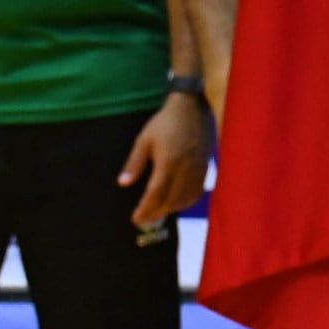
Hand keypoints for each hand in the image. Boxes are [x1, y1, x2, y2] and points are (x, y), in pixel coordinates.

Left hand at [119, 94, 210, 229]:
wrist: (192, 108)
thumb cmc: (164, 123)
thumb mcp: (144, 140)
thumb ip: (134, 163)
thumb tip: (123, 183)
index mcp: (168, 161)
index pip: (156, 192)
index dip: (146, 208)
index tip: (136, 219)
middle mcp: (185, 168)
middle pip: (172, 199)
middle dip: (157, 212)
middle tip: (145, 219)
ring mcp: (198, 168)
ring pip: (186, 197)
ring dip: (172, 208)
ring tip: (159, 211)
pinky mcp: (206, 167)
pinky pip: (197, 191)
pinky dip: (187, 201)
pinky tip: (177, 201)